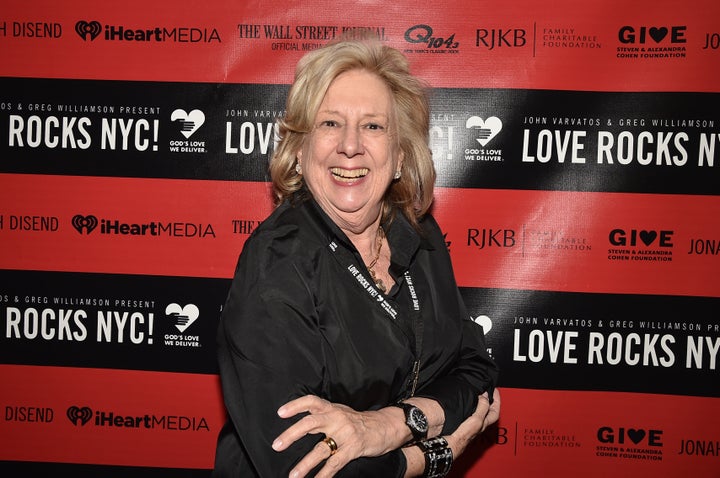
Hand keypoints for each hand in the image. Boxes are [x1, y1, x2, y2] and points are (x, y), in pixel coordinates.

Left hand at [271, 395, 395, 477]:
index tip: (280, 413)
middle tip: (277, 445)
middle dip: (291, 435)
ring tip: (293, 475)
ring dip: (305, 464)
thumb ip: (323, 415)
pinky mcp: (353, 448)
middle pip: (310, 423)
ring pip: (320, 449)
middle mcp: (337, 418)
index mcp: (332, 408)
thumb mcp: (341, 412)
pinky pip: (335, 463)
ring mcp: (345, 434)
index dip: (295, 406)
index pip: (311, 401)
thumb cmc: (359, 421)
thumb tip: (300, 422)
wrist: (386, 426)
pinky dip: (324, 475)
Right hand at [446, 388, 500, 457]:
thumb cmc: (463, 436)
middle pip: (489, 411)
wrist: (450, 444)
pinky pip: (471, 413)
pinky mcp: (463, 425)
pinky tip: (467, 405)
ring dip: (481, 403)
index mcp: (485, 423)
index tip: (495, 390)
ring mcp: (472, 425)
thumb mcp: (476, 419)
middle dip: (489, 400)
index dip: (497, 400)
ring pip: (480, 412)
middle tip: (488, 391)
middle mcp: (480, 424)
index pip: (495, 410)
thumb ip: (482, 407)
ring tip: (479, 395)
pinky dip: (472, 407)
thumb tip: (485, 396)